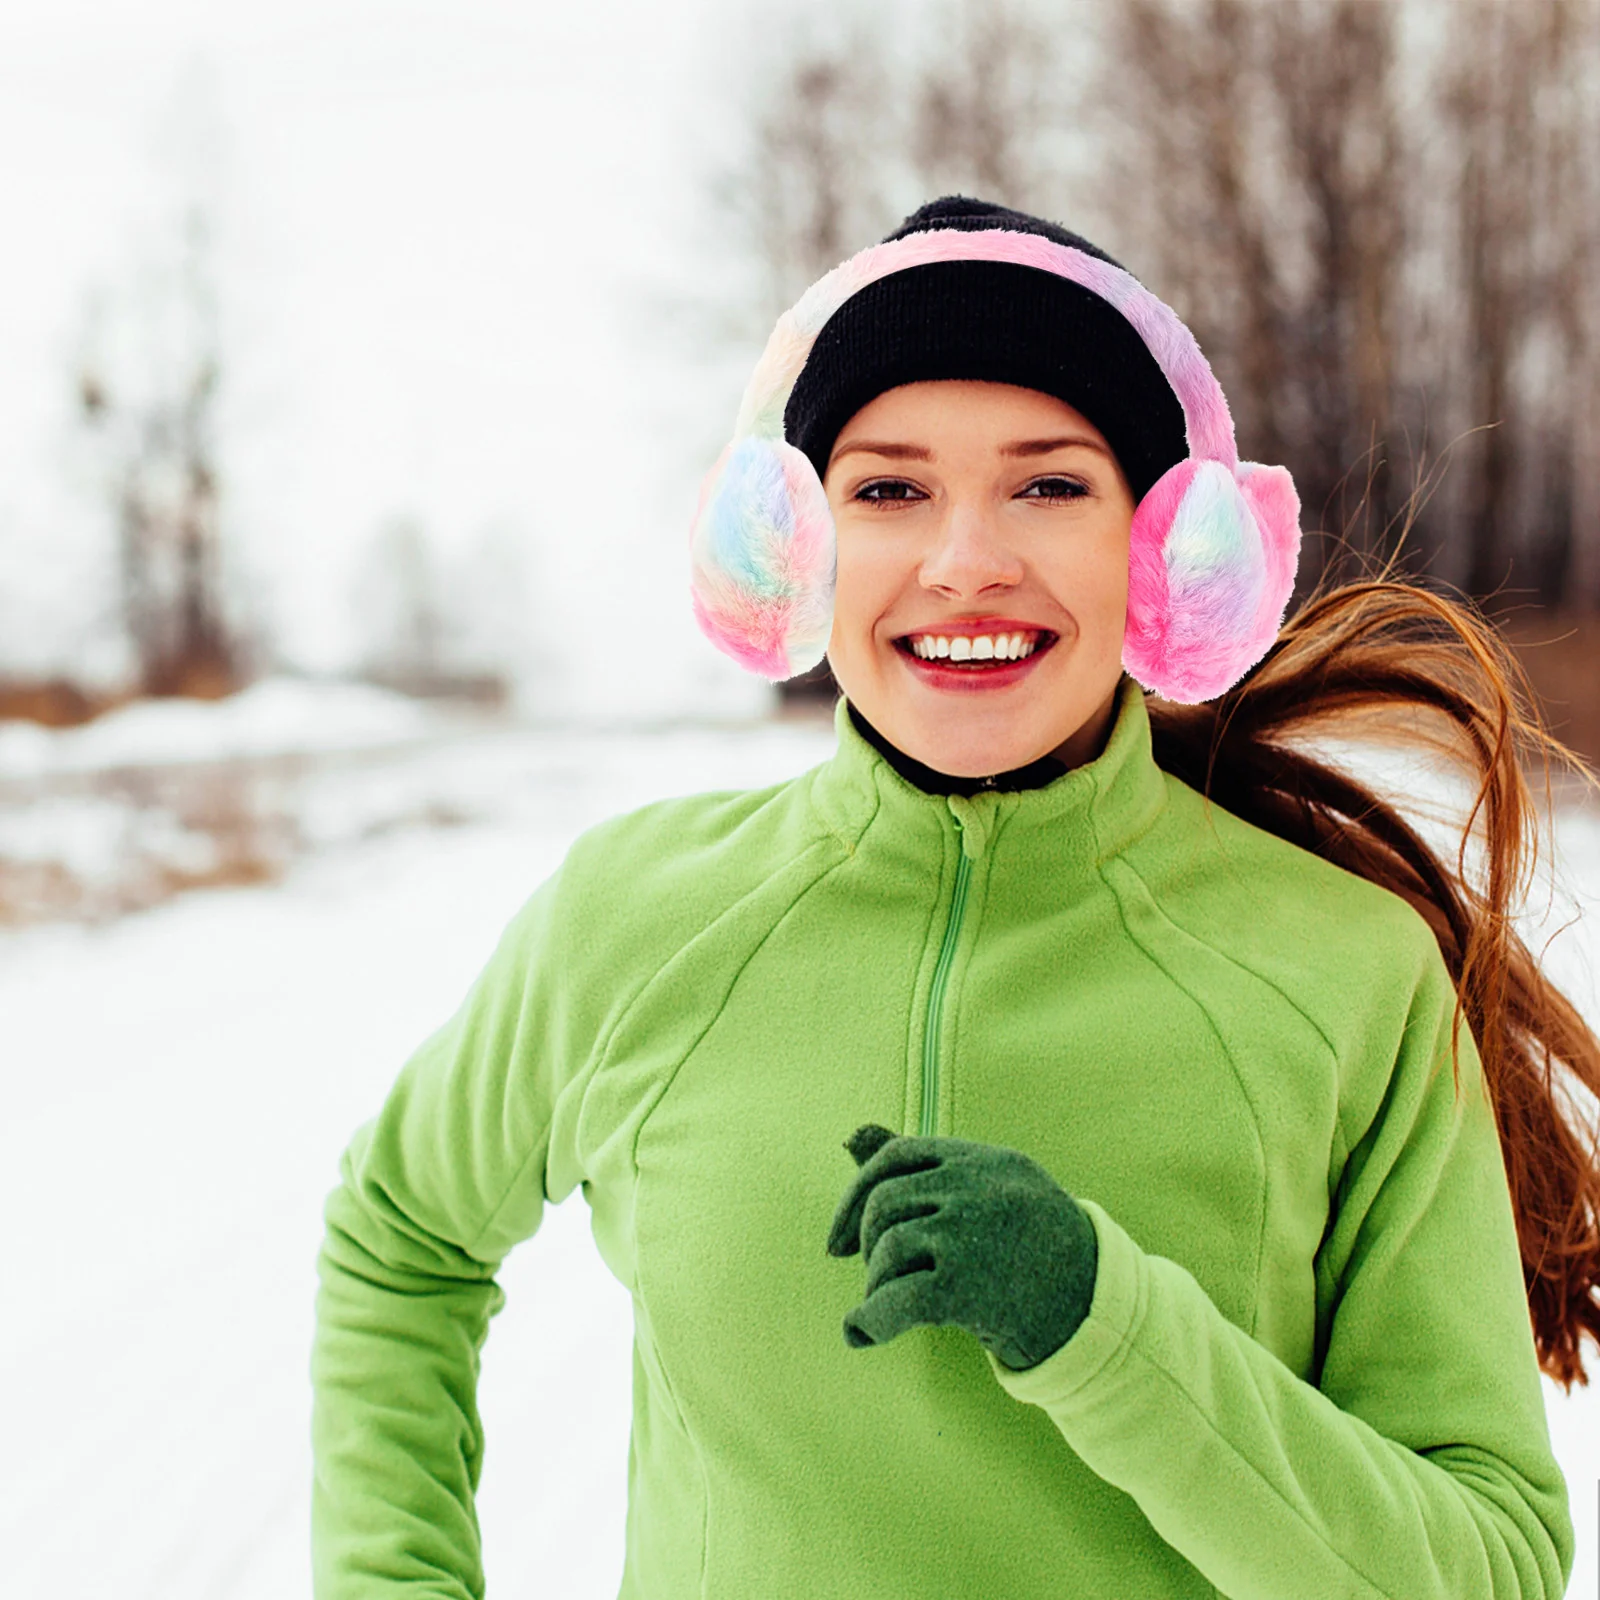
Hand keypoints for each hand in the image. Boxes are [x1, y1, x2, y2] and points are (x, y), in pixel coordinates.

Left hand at [826, 1124, 1097, 1370]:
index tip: (839, 1238)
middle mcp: (977, 1188)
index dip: (858, 1192)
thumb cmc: (1039, 1249)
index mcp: (985, 1160)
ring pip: (887, 1249)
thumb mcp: (992, 1190)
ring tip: (889, 1306)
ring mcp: (971, 1234)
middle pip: (885, 1203)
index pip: (898, 1154)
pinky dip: (869, 1320)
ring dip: (875, 1285)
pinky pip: (894, 1300)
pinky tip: (860, 1334)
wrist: (1102, 1312)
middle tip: (874, 1277)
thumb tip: (849, 1137)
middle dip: (865, 1243)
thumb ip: (924, 1167)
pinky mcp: (966, 1287)